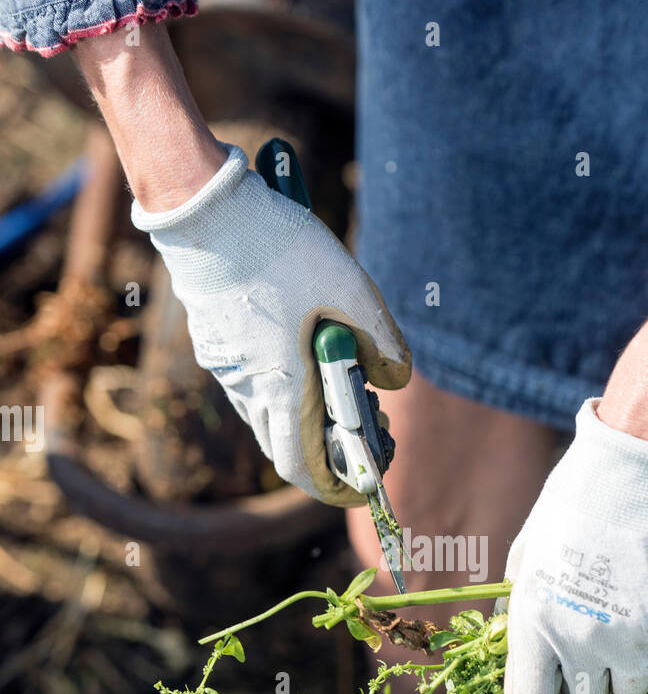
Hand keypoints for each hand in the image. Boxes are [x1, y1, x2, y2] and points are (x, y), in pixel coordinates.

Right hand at [131, 145, 410, 503]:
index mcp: (281, 385)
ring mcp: (225, 368)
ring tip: (344, 380)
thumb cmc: (281, 247)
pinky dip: (282, 388)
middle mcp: (247, 387)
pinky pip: (251, 386)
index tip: (362, 482)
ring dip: (304, 416)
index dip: (332, 485)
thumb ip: (383, 341)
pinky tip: (307, 351)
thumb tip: (395, 379)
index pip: (300, 466)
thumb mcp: (353, 289)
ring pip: (266, 415)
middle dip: (327, 450)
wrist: (206, 208)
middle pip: (286, 446)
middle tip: (368, 423)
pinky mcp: (213, 346)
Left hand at [502, 399, 647, 693]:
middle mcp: (583, 642)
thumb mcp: (526, 558)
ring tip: (632, 606)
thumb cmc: (575, 506)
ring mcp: (636, 639)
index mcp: (535, 626)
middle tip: (595, 632)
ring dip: (633, 658)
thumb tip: (515, 656)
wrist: (641, 470)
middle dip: (589, 675)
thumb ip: (519, 614)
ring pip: (636, 684)